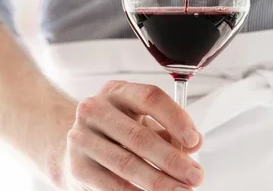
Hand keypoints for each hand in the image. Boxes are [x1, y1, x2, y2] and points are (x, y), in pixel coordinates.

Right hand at [62, 80, 202, 189]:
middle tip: (195, 176)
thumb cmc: (118, 132)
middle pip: (138, 136)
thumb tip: (195, 142)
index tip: (193, 141)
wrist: (79, 148)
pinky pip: (112, 185)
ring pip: (126, 163)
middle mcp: (95, 109)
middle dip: (172, 160)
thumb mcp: (143, 122)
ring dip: (158, 182)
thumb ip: (170, 130)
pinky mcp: (77, 165)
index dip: (175, 118)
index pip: (149, 97)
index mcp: (117, 92)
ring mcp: (82, 137)